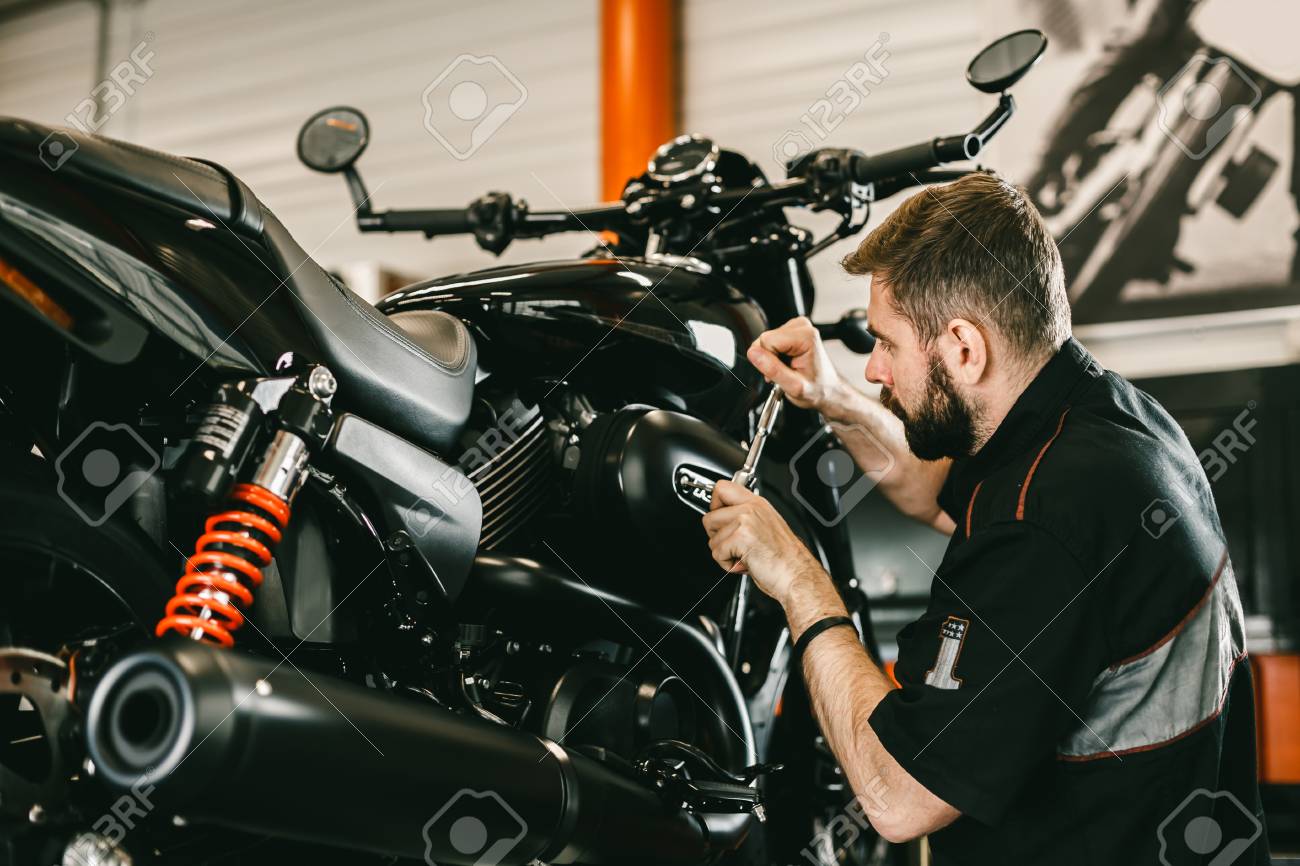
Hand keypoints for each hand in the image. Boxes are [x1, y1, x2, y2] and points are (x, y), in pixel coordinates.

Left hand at [702, 480, 819, 605]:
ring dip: (723, 554)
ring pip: (712, 538)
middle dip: (716, 537)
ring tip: (743, 556)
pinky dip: (727, 564)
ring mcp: (746, 520)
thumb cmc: (784, 559)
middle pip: (709, 517)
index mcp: (757, 503)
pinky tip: (744, 563)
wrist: (796, 574)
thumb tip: (722, 519)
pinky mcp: (741, 537)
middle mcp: (751, 508)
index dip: (714, 506)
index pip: (722, 488)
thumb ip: (745, 517)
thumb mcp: (765, 527)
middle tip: (734, 545)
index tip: (720, 521)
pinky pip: (717, 553)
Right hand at [746, 317, 845, 418]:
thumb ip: (772, 369)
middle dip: (770, 359)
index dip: (769, 361)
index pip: (766, 341)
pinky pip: (770, 341)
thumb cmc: (817, 388)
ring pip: (766, 341)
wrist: (827, 389)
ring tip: (787, 368)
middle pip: (765, 339)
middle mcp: (802, 327)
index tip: (781, 372)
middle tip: (785, 372)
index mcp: (805, 336)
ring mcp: (796, 327)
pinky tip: (787, 363)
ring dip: (772, 358)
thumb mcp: (794, 386)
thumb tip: (753, 353)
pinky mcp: (791, 330)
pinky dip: (775, 355)